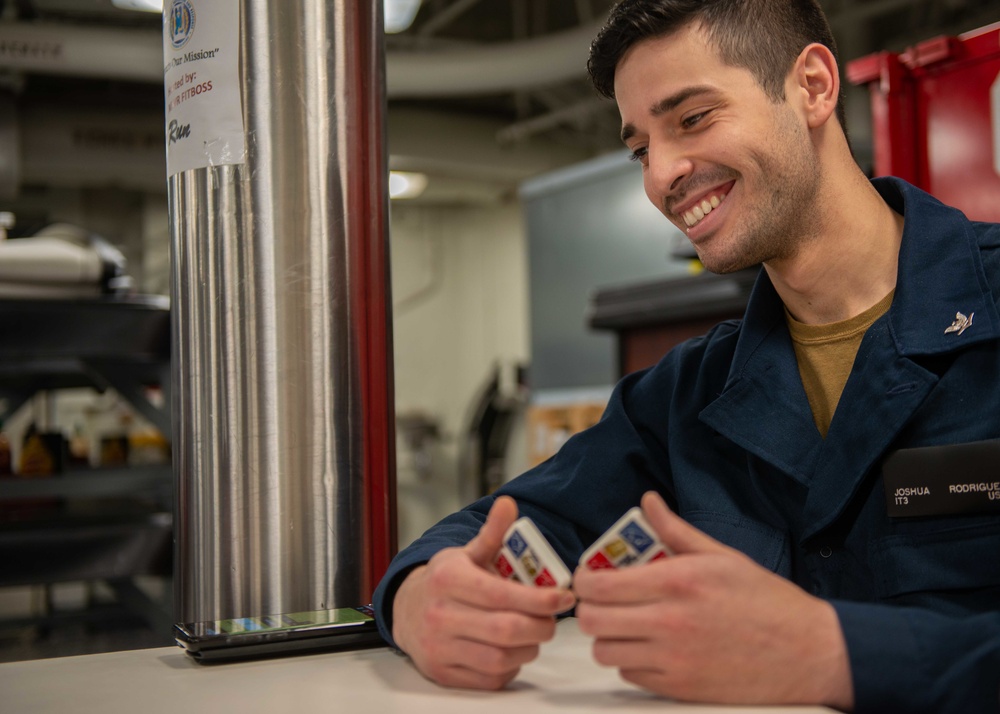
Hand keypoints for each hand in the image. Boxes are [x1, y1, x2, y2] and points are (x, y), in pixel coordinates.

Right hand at [392, 496, 575, 689]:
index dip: (540, 599)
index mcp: (448, 580)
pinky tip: (512, 650)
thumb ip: (492, 532)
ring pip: (500, 658)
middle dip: (541, 627)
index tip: (564, 597)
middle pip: (506, 630)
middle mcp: (439, 614)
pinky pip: (489, 678)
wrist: (407, 610)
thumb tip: (508, 504)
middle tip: (552, 621)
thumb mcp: (467, 553)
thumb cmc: (446, 581)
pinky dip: (510, 667)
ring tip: (533, 634)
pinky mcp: (443, 672)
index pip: (502, 594)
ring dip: (528, 648)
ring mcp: (439, 647)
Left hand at [574, 492, 853, 709]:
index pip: (599, 585)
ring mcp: (673, 660)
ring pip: (604, 651)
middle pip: (591, 621)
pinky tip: (651, 646)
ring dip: (609, 637)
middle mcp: (670, 622)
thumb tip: (648, 502)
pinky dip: (632, 660)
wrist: (808, 652)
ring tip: (627, 624)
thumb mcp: (721, 556)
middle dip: (591, 608)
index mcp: (677, 582)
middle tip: (603, 601)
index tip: (589, 576)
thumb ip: (675, 530)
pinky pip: (630, 674)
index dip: (584, 580)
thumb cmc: (767, 602)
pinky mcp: (680, 688)